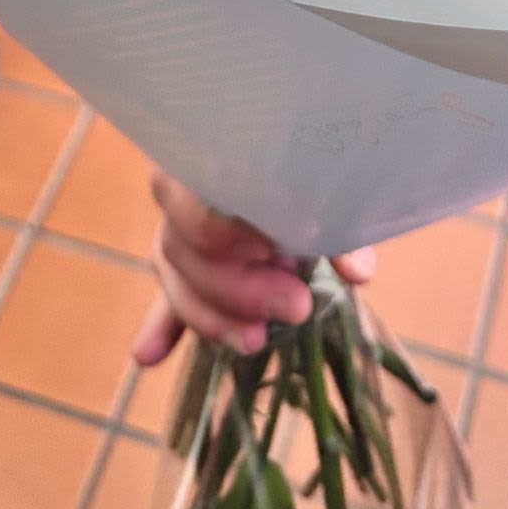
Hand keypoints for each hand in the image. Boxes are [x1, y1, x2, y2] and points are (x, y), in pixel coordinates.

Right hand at [132, 172, 376, 365]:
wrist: (302, 166)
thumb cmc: (311, 167)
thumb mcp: (329, 191)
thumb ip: (339, 226)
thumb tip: (358, 274)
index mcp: (212, 155)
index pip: (191, 195)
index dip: (225, 232)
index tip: (273, 250)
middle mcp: (183, 193)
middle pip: (181, 247)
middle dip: (237, 289)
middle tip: (296, 306)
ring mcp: (179, 232)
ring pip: (175, 280)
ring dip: (213, 318)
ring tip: (256, 341)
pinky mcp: (185, 270)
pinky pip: (165, 299)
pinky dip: (161, 326)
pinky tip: (149, 354)